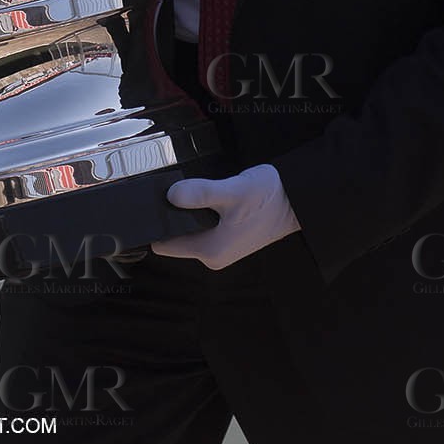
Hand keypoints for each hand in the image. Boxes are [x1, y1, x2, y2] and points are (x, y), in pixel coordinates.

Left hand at [150, 164, 300, 270]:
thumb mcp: (231, 191)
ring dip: (186, 211)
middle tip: (166, 189)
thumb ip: (200, 194)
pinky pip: (202, 224)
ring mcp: (221, 246)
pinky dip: (199, 210)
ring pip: (188, 228)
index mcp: (210, 251)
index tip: (146, 205)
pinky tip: (204, 193)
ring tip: (186, 189)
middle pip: (175, 236)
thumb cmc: (268, 198)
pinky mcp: (228, 235)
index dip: (153, 226)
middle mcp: (213, 254)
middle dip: (170, 215)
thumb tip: (171, 196)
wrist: (297, 200)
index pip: (164, 245)